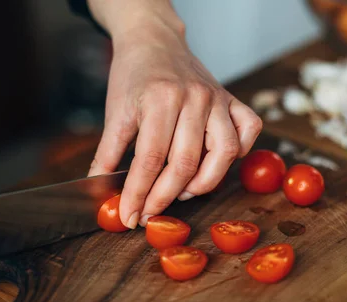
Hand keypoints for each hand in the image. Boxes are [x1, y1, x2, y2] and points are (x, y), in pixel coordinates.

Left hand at [87, 0, 261, 228]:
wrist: (154, 40)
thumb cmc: (134, 76)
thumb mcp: (115, 112)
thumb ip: (108, 153)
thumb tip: (98, 189)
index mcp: (160, 98)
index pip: (150, 159)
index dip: (138, 194)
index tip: (130, 216)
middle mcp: (194, 98)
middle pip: (185, 162)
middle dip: (165, 197)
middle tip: (150, 212)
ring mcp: (217, 98)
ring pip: (224, 152)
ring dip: (203, 182)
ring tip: (182, 192)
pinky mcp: (232, 100)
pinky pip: (248, 131)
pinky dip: (238, 152)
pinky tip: (216, 162)